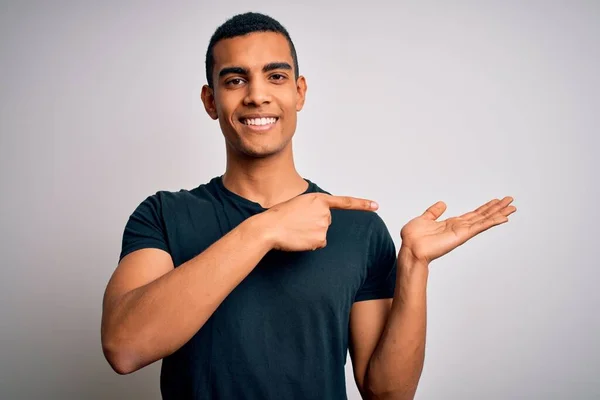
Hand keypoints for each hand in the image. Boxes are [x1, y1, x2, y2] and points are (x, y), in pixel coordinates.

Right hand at [261, 193, 377, 251]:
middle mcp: (324, 212)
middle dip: (314, 225)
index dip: (362, 204)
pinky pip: (318, 244)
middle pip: (326, 222)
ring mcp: (324, 226)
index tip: (376, 206)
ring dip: (310, 235)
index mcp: (318, 199)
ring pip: (322, 234)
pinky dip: (309, 244)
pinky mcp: (321, 239)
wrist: (269, 227)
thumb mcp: (298, 204)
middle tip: (297, 223)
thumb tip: (318, 223)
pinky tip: (298, 239)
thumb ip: (312, 209)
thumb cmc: (278, 216)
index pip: (345, 202)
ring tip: (295, 230)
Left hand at [400, 197, 516, 263]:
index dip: (485, 208)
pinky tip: (503, 217)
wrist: (410, 248)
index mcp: (452, 224)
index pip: (473, 214)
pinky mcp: (462, 235)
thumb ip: (434, 212)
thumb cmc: (414, 238)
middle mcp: (460, 228)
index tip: (496, 201)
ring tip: (512, 207)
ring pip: (485, 220)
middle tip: (510, 200)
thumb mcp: (424, 218)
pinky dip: (492, 222)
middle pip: (483, 216)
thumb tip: (442, 204)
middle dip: (497, 208)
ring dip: (499, 213)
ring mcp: (462, 232)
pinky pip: (480, 226)